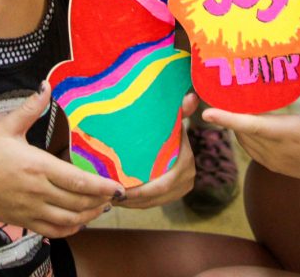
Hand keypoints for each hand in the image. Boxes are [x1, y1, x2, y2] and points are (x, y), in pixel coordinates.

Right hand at [0, 82, 123, 237]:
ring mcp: (29, 209)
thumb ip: (31, 108)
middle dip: (101, 201)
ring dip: (88, 215)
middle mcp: (37, 191)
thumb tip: (46, 86)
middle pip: (78, 202)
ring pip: (67, 219)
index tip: (118, 186)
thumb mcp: (7, 125)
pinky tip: (77, 221)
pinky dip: (68, 229)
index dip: (101, 186)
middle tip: (115, 196)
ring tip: (102, 208)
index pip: (77, 180)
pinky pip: (50, 231)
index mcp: (37, 166)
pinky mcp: (21, 220)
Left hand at [118, 93, 198, 208]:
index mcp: (186, 162)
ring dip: (131, 202)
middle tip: (107, 194)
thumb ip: (181, 109)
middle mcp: (187, 178)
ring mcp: (181, 189)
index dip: (140, 190)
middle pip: (154, 197)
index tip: (118, 186)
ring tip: (109, 197)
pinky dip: (136, 203)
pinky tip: (119, 198)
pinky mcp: (173, 195)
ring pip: (152, 203)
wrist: (181, 138)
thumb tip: (192, 96)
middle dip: (131, 198)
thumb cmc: (172, 126)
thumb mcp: (174, 118)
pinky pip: (153, 203)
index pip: (162, 184)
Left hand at [203, 66, 299, 184]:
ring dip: (236, 126)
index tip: (207, 112)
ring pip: (245, 142)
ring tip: (230, 103)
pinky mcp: (278, 166)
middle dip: (228, 116)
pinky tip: (248, 122)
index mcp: (290, 134)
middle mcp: (278, 151)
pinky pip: (252, 151)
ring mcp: (276, 161)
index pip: (252, 126)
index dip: (228, 119)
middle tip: (219, 91)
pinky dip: (245, 136)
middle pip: (242, 132)